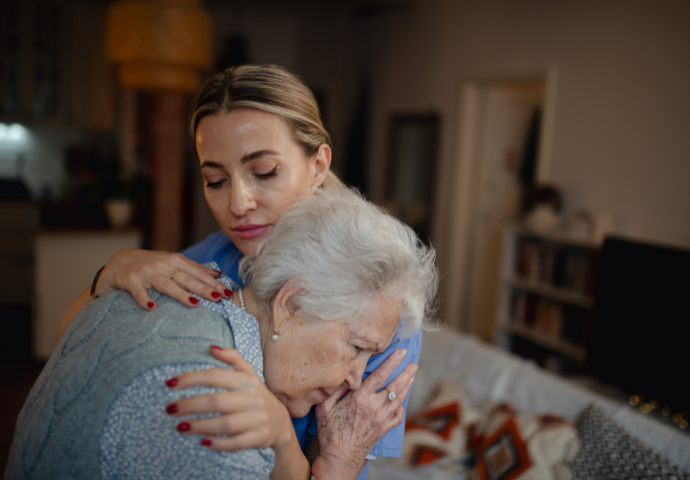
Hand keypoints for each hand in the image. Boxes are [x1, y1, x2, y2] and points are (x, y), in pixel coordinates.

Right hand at [96, 249, 229, 309]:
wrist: (116, 262)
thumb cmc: (149, 265)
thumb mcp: (172, 263)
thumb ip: (193, 268)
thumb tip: (217, 273)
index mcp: (174, 260)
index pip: (198, 272)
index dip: (213, 282)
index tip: (228, 293)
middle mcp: (162, 264)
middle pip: (186, 278)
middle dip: (203, 288)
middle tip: (219, 298)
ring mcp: (146, 272)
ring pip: (166, 284)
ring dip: (180, 294)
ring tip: (194, 304)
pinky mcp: (129, 280)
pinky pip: (137, 291)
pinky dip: (143, 299)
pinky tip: (151, 308)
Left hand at [164, 346, 293, 451]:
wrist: (280, 422)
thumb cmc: (256, 395)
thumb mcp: (249, 374)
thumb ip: (232, 358)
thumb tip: (211, 347)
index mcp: (247, 380)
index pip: (215, 376)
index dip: (191, 379)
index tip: (170, 384)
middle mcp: (253, 398)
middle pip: (217, 401)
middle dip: (190, 405)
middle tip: (169, 409)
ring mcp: (257, 419)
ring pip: (225, 424)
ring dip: (200, 426)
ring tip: (180, 426)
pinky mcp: (258, 437)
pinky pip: (236, 443)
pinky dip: (218, 443)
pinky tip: (202, 442)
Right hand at [312, 349, 416, 478]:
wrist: (339, 458)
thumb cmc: (330, 432)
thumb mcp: (324, 407)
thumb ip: (336, 389)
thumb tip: (347, 374)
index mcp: (359, 398)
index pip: (379, 375)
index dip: (392, 362)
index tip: (400, 353)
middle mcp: (374, 407)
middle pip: (395, 386)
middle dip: (406, 373)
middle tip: (413, 364)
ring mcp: (381, 419)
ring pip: (399, 399)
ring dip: (407, 386)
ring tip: (412, 376)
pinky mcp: (384, 429)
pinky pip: (398, 416)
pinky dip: (402, 407)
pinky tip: (402, 401)